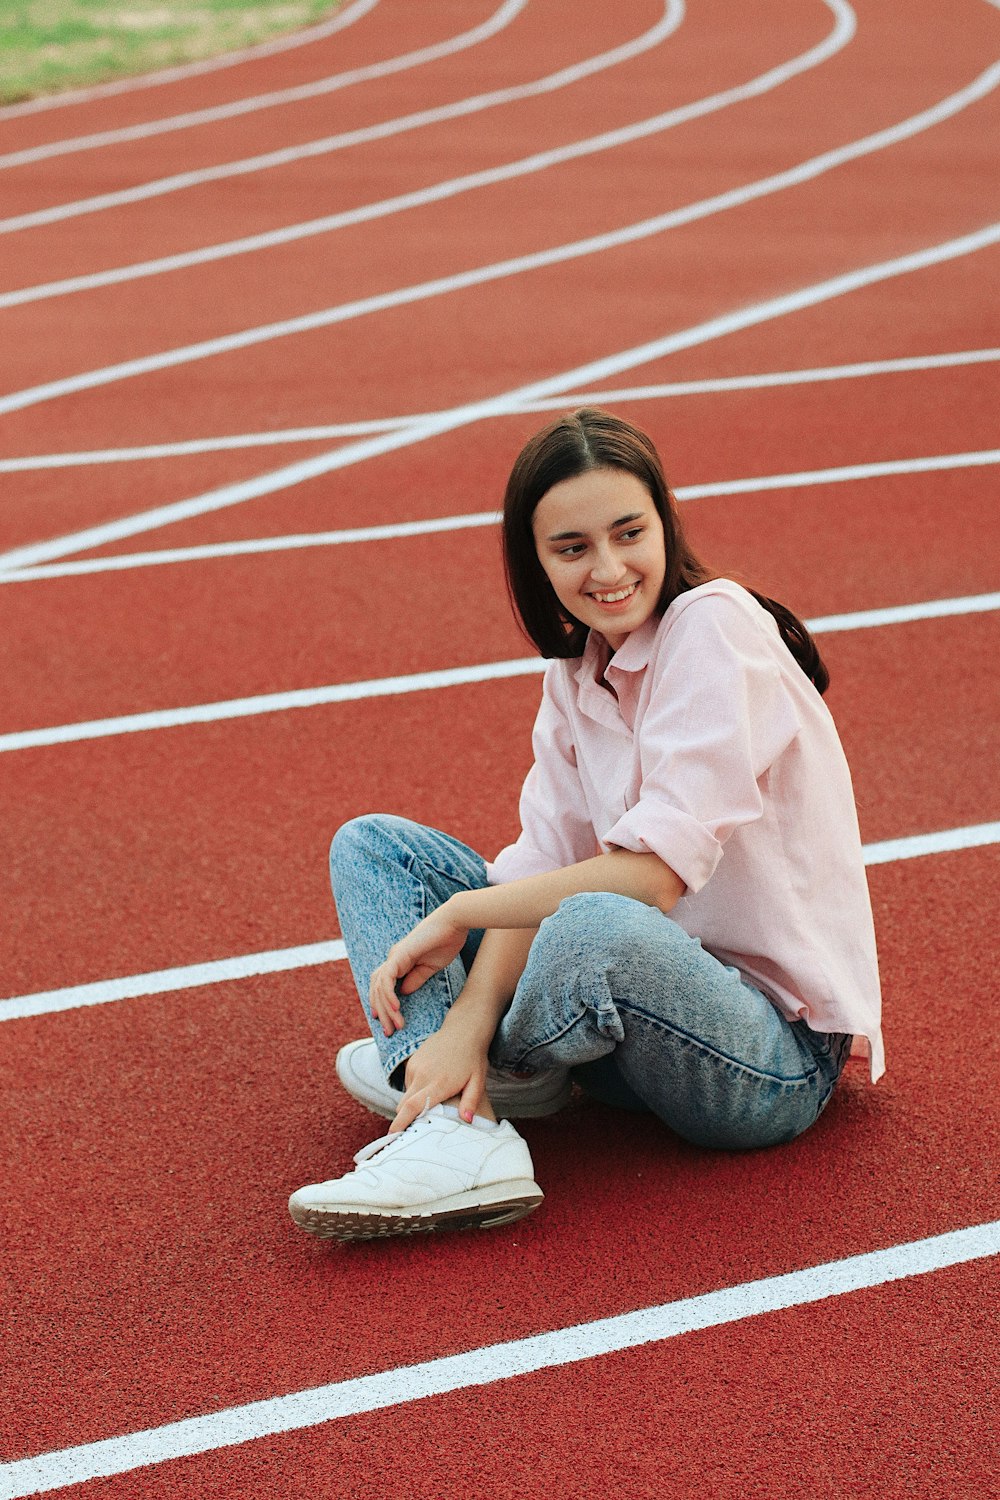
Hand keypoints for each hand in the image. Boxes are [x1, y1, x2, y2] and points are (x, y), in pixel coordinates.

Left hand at [369, 902, 469, 1036]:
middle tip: (390, 1032)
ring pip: (379, 987)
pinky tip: (396, 1009)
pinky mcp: (399, 955)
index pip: (383, 986)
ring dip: (386, 1009)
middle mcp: (393, 959)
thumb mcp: (430, 967)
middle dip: (382, 1013)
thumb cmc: (446, 941)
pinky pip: (387, 979)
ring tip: (395, 1026)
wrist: (454, 923)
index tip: (388, 1023)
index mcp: (400, 961)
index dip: (382, 1004)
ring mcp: (394, 956)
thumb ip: (416, 979)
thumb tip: (404, 993)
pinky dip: (388, 996)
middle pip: (377, 989)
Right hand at [390, 1023, 489, 1132]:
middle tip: (409, 1134)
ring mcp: (415, 1066)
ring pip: (406, 1095)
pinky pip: (408, 1083)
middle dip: (403, 1120)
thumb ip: (471, 1102)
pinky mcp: (412, 1061)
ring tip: (428, 1108)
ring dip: (412, 1105)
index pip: (412, 1106)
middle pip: (403, 1105)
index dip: (401, 1123)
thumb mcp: (477, 1081)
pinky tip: (430, 1090)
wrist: (464, 1029)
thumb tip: (467, 1121)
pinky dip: (414, 1092)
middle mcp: (422, 1074)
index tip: (393, 1137)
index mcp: (438, 1083)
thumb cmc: (473, 1058)